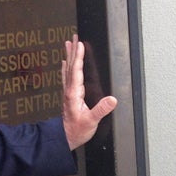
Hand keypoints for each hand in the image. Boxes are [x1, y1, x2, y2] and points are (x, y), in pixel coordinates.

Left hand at [61, 34, 117, 149]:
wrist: (64, 138)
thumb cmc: (77, 130)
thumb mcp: (91, 122)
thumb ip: (101, 110)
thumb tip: (112, 100)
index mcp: (74, 94)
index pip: (77, 71)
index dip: (79, 57)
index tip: (80, 45)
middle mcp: (69, 90)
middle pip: (71, 66)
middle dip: (73, 51)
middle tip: (73, 37)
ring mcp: (67, 92)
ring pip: (68, 69)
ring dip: (69, 56)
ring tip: (67, 43)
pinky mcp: (68, 95)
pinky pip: (66, 76)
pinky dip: (66, 67)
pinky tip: (65, 62)